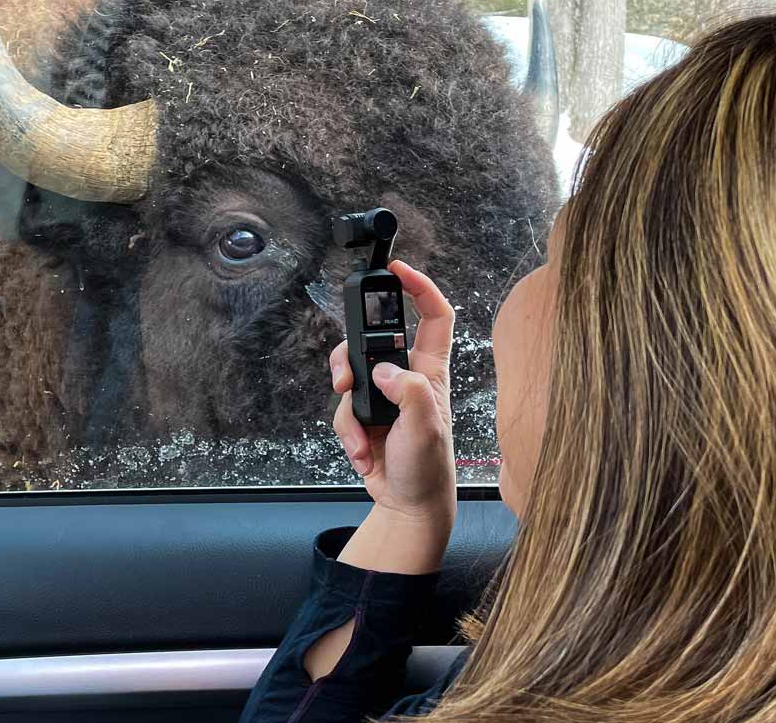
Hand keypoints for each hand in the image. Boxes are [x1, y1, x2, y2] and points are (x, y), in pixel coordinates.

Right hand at [329, 259, 456, 528]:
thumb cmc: (428, 468)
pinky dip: (346, 432)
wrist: (408, 505)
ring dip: (346, 407)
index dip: (419, 287)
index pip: (433, 316)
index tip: (396, 269)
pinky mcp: (364, 416)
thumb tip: (385, 371)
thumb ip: (410, 394)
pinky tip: (363, 452)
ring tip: (359, 435)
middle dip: (350, 357)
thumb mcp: (426, 430)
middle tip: (345, 378)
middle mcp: (406, 377)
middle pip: (370, 340)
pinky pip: (342, 409)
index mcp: (430, 371)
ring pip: (350, 374)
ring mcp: (383, 396)